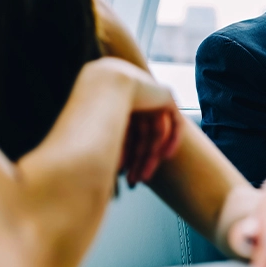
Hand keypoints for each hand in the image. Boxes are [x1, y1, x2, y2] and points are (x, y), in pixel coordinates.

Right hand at [87, 58, 182, 185]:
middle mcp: (132, 96)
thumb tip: (102, 171)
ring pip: (155, 131)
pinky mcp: (166, 94)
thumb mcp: (99, 133)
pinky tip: (164, 157)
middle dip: (138, 159)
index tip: (123, 175)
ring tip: (145, 175)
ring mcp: (150, 93)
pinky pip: (174, 121)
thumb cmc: (92, 111)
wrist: (104, 86)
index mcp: (113, 99)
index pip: (125, 133)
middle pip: (141, 134)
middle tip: (136, 180)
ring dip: (151, 155)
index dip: (126, 156)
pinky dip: (171, 139)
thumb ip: (106, 147)